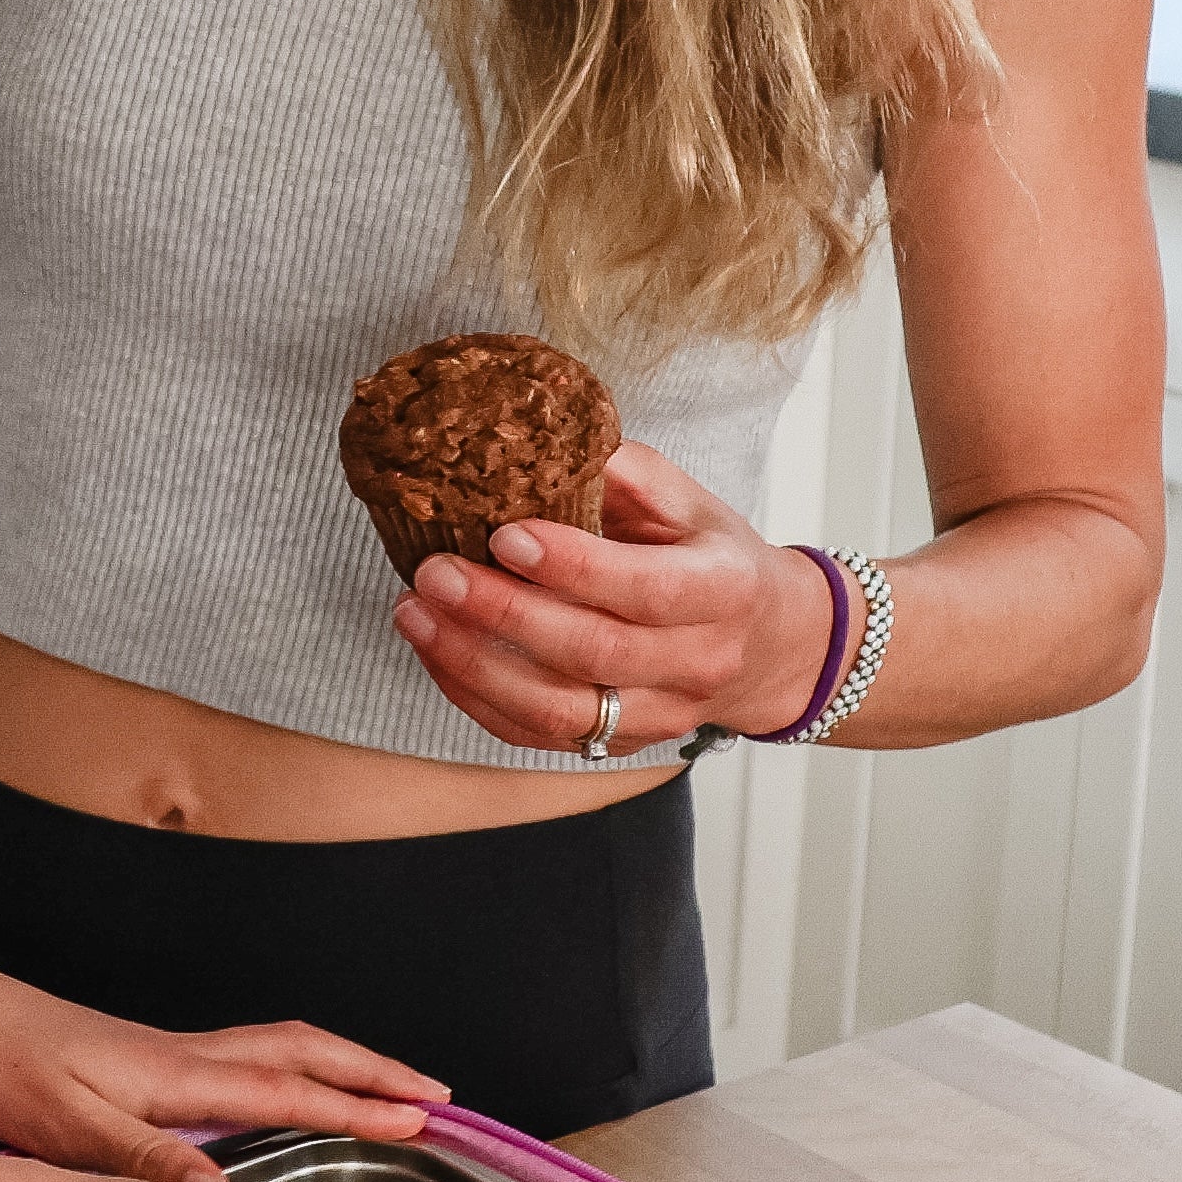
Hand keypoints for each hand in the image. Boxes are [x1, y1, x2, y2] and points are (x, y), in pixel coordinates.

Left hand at [0, 972, 445, 1181]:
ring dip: (332, 1071)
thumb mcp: (65, 1125)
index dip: (363, 1099)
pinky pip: (232, 1071)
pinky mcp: (131, 1071)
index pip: (292, 1081)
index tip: (429, 1114)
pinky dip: (279, 1083)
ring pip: (269, 1054)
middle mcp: (179, 1059)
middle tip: (436, 1096)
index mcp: (176, 1072)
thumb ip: (144, 1160)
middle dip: (371, 1070)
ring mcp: (157, 1061)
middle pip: (299, 1051)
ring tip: (381, 1097)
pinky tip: (275, 1119)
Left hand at [391, 438, 839, 753]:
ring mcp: (659, 713)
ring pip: (559, 710)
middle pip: (592, 653)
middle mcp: (696, 661)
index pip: (645, 588)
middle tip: (434, 571)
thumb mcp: (688, 500)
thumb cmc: (710, 557)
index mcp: (721, 589)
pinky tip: (434, 649)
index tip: (503, 534)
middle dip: (503, 613)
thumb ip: (622, 472)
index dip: (572, 566)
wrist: (767, 645)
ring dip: (474, 663)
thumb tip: (538, 438)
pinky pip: (537, 735)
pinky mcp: (620, 743)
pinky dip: (474, 696)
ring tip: (414, 612)